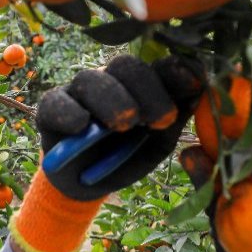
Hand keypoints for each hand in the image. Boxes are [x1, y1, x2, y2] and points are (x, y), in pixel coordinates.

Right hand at [35, 54, 204, 200]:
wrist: (88, 184)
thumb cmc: (127, 156)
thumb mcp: (158, 141)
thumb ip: (176, 118)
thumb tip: (200, 92)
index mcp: (141, 83)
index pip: (159, 67)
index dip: (177, 72)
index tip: (195, 85)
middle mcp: (111, 79)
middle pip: (126, 67)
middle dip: (148, 91)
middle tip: (162, 119)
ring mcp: (79, 91)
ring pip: (92, 80)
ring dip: (112, 99)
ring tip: (124, 124)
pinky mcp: (50, 107)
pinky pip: (56, 102)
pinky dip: (69, 112)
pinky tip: (81, 126)